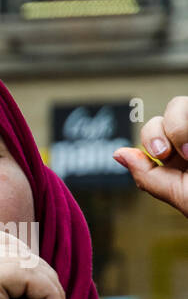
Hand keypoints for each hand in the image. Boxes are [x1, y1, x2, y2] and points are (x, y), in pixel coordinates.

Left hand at [115, 97, 187, 216]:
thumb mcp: (180, 194)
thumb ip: (147, 176)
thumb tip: (118, 153)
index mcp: (180, 153)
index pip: (154, 126)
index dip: (152, 134)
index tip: (162, 154)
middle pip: (175, 106)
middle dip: (171, 126)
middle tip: (184, 152)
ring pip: (185, 103)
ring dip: (185, 125)